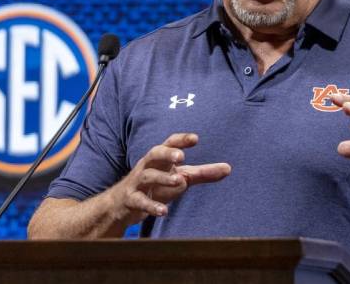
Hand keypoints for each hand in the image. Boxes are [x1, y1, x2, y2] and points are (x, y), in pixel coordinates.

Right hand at [107, 133, 230, 225]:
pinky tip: (164, 211)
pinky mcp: (130, 200)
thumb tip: (228, 168)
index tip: (195, 139)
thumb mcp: (180, 178)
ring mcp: (137, 183)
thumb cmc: (156, 187)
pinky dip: (151, 206)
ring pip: (147, 176)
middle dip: (167, 153)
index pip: (169, 143)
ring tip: (179, 181)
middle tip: (181, 156)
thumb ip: (202, 173)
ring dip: (163, 178)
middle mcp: (147, 166)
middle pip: (154, 153)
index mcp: (160, 158)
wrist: (121, 205)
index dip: (181, 140)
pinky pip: (139, 201)